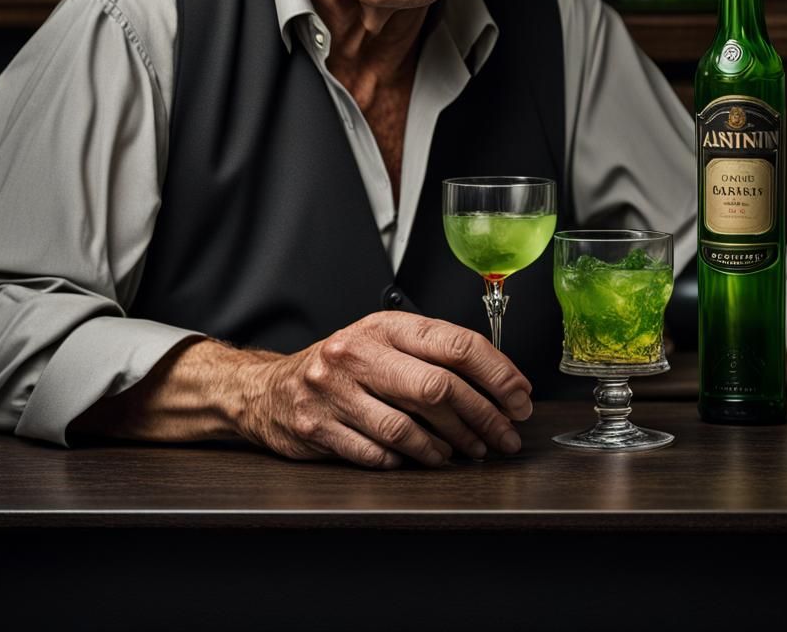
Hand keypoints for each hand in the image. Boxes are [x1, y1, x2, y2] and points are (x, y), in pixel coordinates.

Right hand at [241, 312, 532, 468]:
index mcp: (383, 326)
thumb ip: (431, 353)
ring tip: (468, 451)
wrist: (267, 390)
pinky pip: (378, 453)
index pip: (453, 343)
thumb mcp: (382, 341)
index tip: (519, 396)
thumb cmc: (340, 366)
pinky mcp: (318, 429)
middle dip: (483, 417)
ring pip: (409, 427)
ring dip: (449, 446)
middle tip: (505, 435)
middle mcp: (357, 353)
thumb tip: (498, 383)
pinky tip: (424, 458)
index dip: (496, 372)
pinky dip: (408, 460)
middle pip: (437, 388)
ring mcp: (334, 392)